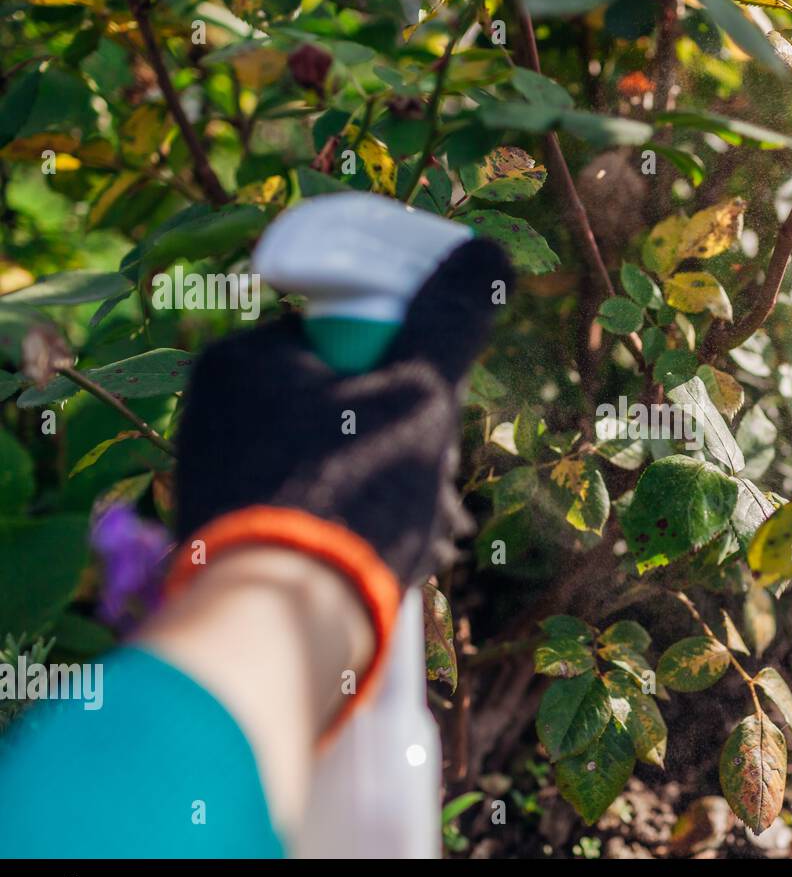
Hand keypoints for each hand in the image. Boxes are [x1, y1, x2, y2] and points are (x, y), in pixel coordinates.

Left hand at [170, 235, 511, 614]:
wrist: (280, 624)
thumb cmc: (350, 495)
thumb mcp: (418, 395)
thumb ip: (450, 320)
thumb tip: (488, 252)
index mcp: (246, 359)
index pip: (350, 334)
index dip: (408, 369)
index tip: (430, 411)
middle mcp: (217, 410)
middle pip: (346, 399)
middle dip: (405, 440)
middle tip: (437, 483)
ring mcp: (217, 475)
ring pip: (335, 455)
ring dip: (391, 485)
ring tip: (425, 531)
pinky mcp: (228, 531)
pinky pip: (311, 500)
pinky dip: (354, 519)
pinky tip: (387, 551)